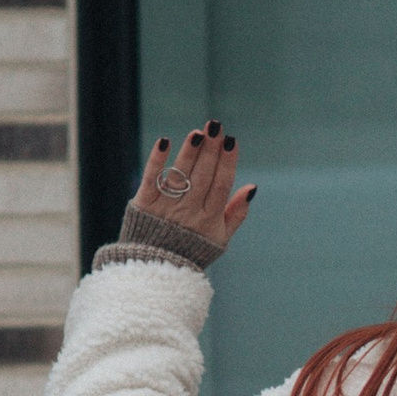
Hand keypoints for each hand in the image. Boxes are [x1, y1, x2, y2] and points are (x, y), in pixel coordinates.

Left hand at [132, 122, 254, 257]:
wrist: (154, 268)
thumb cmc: (192, 250)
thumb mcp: (220, 238)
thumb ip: (236, 213)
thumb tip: (252, 187)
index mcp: (210, 220)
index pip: (221, 185)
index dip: (227, 162)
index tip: (232, 141)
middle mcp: (188, 213)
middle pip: (203, 176)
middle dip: (210, 149)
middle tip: (216, 126)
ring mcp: (165, 208)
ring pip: (180, 175)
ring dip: (189, 152)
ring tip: (198, 132)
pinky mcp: (144, 204)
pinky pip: (151, 179)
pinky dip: (157, 160)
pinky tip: (165, 141)